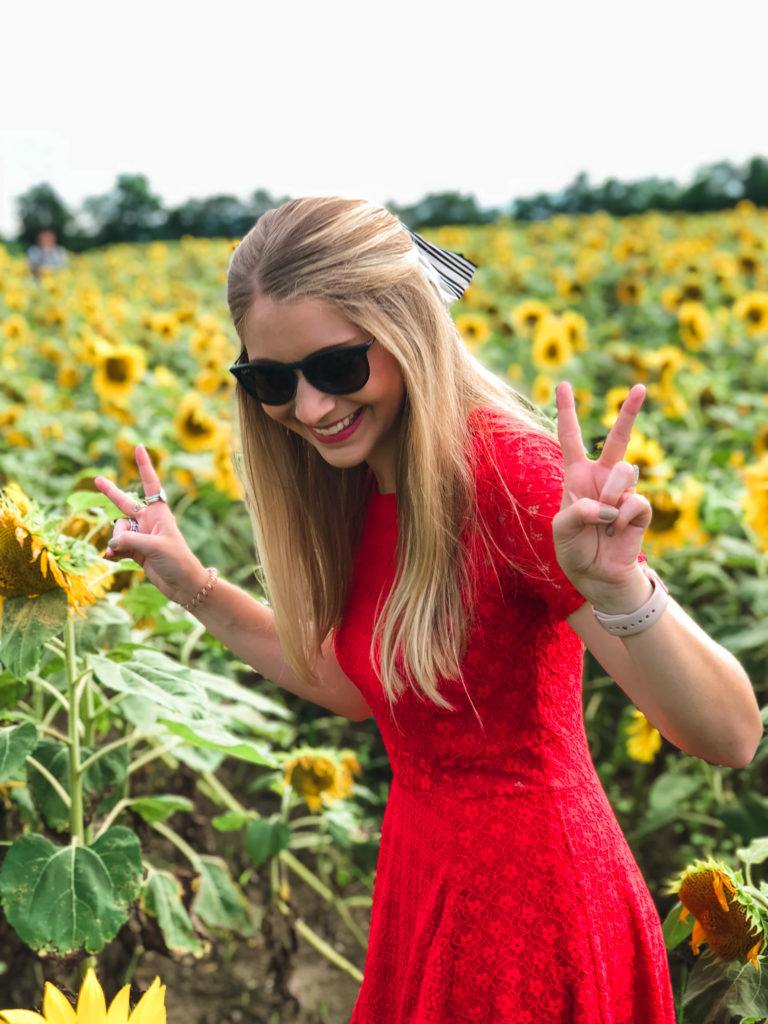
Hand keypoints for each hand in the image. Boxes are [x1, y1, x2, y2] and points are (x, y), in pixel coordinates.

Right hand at [93, 445, 205, 604]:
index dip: (144, 466)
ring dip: (118, 540)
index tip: (139, 447)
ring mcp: (141, 536)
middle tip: (97, 479)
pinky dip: (113, 551)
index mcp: (159, 513)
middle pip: (125, 504)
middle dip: (111, 493)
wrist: (183, 585)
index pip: (150, 484)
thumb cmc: (177, 561)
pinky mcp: (135, 551)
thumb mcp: (155, 547)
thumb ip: (130, 542)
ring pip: (118, 530)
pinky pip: (116, 545)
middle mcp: (149, 521)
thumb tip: (111, 542)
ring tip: (127, 551)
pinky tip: (111, 557)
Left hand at [552, 381, 652, 605]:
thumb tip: (609, 504)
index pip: (570, 438)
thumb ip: (577, 512)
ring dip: (610, 497)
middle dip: (629, 412)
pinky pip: (634, 502)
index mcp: (576, 475)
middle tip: (640, 387)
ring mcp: (623, 492)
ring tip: (604, 522)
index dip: (566, 411)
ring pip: (623, 474)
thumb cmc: (574, 549)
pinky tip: (617, 530)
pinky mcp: (639, 510)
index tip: (563, 384)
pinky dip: (621, 517)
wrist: (596, 576)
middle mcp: (602, 478)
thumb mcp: (561, 529)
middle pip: (617, 439)